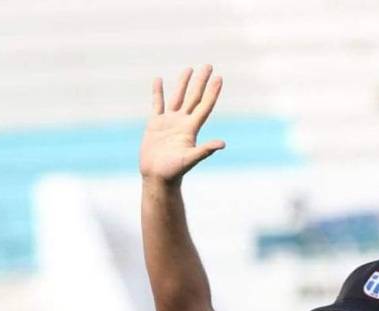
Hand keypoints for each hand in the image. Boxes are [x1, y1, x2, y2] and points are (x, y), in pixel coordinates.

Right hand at [140, 65, 225, 183]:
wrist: (157, 178)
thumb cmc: (174, 171)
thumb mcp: (190, 159)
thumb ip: (205, 150)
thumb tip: (222, 144)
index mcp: (191, 129)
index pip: (204, 106)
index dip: (212, 92)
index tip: (219, 77)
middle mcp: (182, 123)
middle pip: (194, 97)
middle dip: (201, 81)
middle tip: (208, 65)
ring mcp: (169, 122)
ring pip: (177, 97)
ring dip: (183, 83)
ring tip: (189, 69)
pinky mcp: (155, 125)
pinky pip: (157, 104)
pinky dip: (158, 92)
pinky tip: (159, 80)